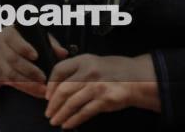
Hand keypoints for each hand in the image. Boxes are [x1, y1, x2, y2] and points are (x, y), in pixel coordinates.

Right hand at [0, 26, 67, 98]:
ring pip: (11, 75)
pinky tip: (38, 92)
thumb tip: (63, 53)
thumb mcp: (34, 36)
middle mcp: (1, 48)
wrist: (0, 47)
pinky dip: (26, 89)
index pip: (14, 40)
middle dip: (29, 70)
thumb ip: (49, 43)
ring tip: (43, 89)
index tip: (36, 56)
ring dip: (28, 84)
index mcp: (9, 34)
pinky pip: (12, 84)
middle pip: (13, 60)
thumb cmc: (23, 40)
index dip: (24, 48)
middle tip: (43, 78)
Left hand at [45, 53, 159, 128]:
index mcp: (84, 60)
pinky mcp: (104, 100)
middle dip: (53, 104)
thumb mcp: (94, 62)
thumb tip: (56, 87)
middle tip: (48, 113)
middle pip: (63, 90)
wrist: (137, 78)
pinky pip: (84, 112)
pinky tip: (67, 124)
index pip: (59, 70)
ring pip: (72, 103)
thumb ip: (76, 70)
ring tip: (55, 121)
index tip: (47, 95)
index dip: (51, 84)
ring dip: (61, 114)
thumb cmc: (114, 71)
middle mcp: (89, 72)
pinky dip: (73, 120)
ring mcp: (97, 87)